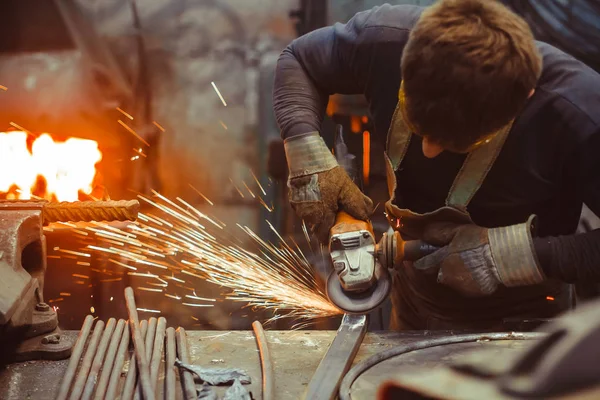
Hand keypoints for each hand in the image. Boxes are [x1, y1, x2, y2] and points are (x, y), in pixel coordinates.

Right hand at [288, 166, 372, 242]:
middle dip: (327, 225)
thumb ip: (357, 204)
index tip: (337, 234)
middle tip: (336, 217)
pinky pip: (304, 209)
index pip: (323, 237)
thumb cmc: (326, 172)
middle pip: (317, 228)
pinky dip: (311, 206)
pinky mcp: (294, 200)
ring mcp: (299, 208)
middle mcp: (308, 214)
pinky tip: (318, 196)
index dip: (331, 238)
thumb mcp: (347, 187)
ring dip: (319, 214)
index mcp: (321, 214)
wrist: (306, 158)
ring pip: (311, 218)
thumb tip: (366, 215)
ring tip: (328, 203)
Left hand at [413, 216, 544, 296]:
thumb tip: (424, 236)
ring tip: (470, 263)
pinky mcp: (474, 293)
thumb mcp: (456, 232)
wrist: (503, 256)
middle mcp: (448, 278)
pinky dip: (469, 281)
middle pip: (439, 274)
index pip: (423, 266)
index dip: (424, 261)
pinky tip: (478, 271)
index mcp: (441, 263)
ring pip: (453, 281)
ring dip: (456, 275)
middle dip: (443, 267)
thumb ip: (437, 234)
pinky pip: (466, 287)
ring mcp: (461, 288)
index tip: (427, 257)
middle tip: (456, 257)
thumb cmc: (479, 241)